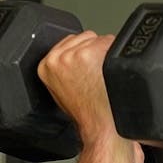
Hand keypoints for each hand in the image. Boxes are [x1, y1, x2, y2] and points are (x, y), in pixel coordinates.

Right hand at [36, 30, 120, 146]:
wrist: (100, 125)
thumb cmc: (86, 112)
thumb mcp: (62, 90)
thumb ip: (63, 68)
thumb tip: (75, 54)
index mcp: (46, 65)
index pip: (69, 42)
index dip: (83, 53)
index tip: (87, 68)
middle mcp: (58, 57)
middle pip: (85, 38)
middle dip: (94, 52)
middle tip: (96, 76)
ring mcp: (75, 54)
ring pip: (99, 39)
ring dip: (106, 54)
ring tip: (102, 77)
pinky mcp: (90, 54)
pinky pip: (111, 43)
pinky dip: (115, 56)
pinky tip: (111, 74)